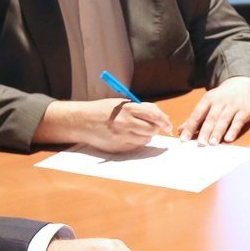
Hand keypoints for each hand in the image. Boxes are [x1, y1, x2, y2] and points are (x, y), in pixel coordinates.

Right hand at [37, 99, 171, 152]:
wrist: (81, 121)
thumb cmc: (102, 110)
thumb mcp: (121, 103)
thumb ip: (139, 108)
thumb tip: (159, 114)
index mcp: (127, 109)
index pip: (154, 115)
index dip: (164, 121)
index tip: (168, 125)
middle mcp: (125, 123)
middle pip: (151, 129)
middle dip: (155, 129)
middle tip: (153, 127)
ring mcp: (121, 137)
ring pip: (145, 139)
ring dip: (146, 136)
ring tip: (137, 130)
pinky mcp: (118, 147)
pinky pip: (135, 146)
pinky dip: (136, 142)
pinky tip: (128, 136)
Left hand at [178, 76, 249, 144]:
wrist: (240, 84)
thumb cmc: (221, 98)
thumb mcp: (207, 103)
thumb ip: (195, 118)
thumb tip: (181, 131)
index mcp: (208, 99)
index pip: (197, 114)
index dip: (190, 126)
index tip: (184, 138)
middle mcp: (220, 102)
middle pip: (211, 118)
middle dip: (205, 131)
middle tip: (200, 144)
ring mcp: (233, 106)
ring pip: (224, 120)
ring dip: (218, 132)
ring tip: (212, 143)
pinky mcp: (244, 111)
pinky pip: (238, 121)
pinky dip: (233, 130)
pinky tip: (228, 139)